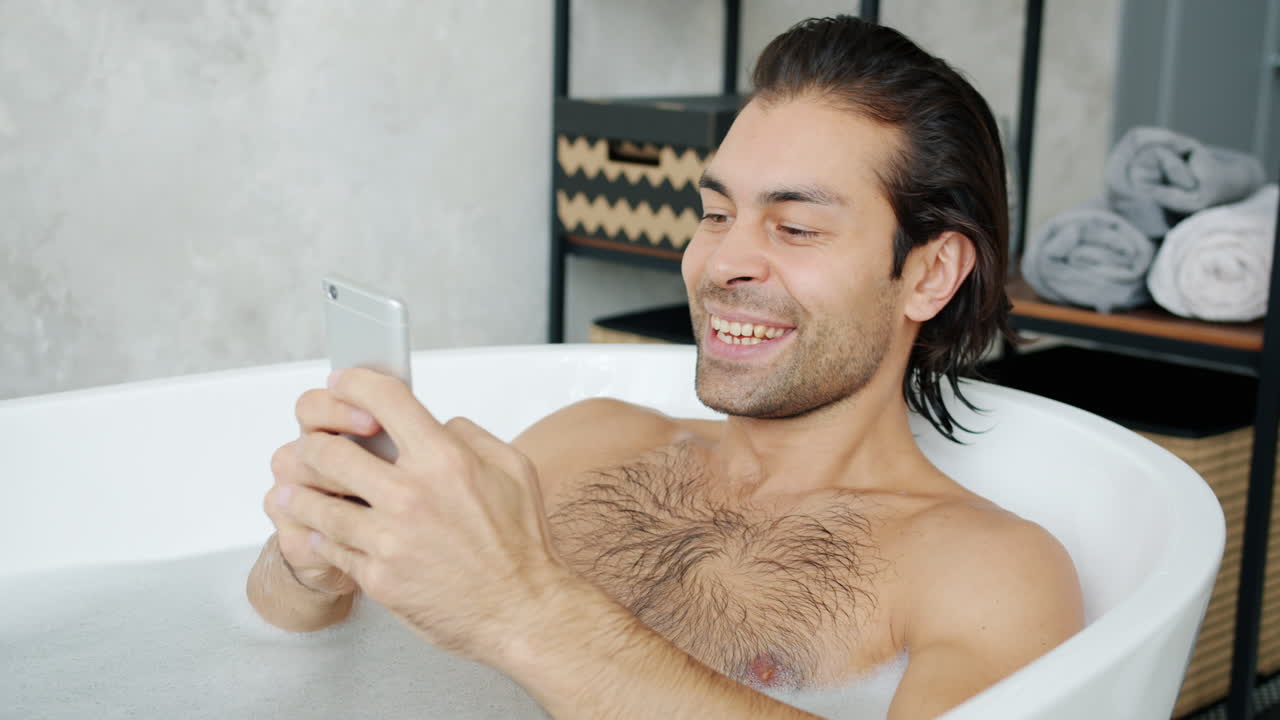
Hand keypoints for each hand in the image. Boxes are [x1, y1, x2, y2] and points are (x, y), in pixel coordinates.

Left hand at [270, 368, 569, 662]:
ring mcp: (389, 540)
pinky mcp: (378, 578)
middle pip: (328, 451)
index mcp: (445, 460)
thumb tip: (437, 424)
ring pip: (316, 503)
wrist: (522, 611)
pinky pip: (330, 548)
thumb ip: (470, 437)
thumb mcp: (513, 469)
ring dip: (302, 492)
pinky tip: (322, 530)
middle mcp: (411, 496)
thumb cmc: (521, 545)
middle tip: (312, 445)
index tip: (343, 384)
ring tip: (296, 488)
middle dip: (314, 443)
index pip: (383, 399)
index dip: (354, 383)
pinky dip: (321, 536)